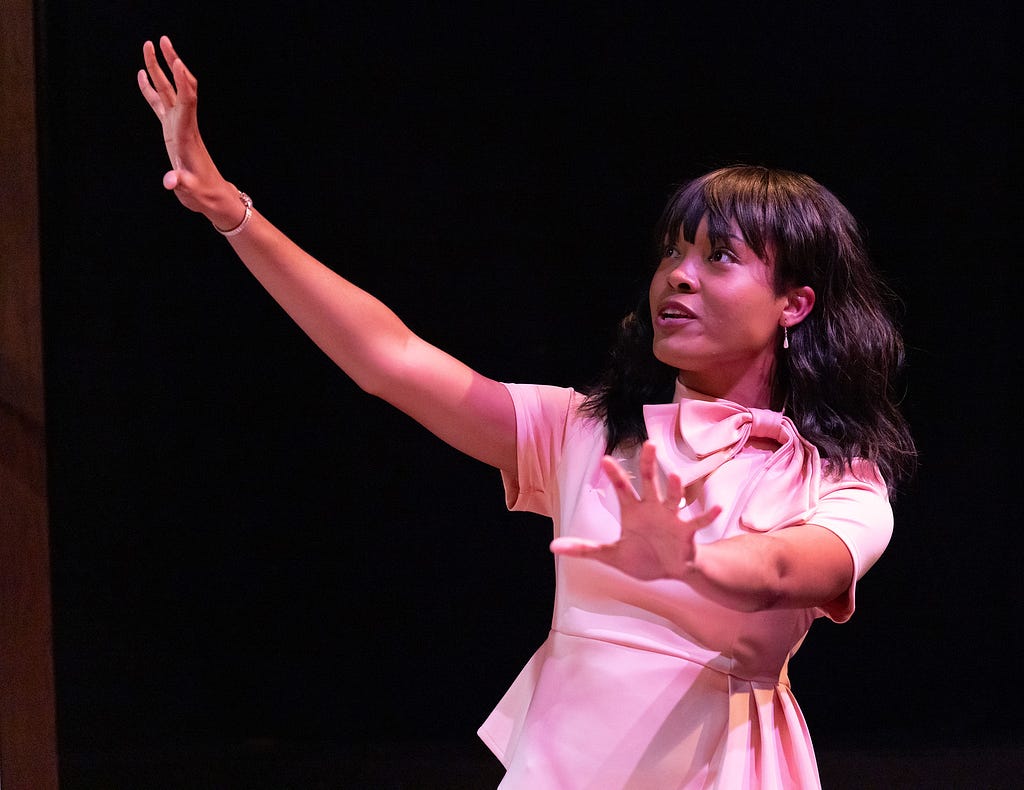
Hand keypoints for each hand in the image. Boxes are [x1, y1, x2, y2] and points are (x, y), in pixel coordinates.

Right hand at [137, 36, 242, 227]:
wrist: (212, 196)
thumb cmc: (202, 193)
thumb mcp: (191, 191)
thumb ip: (180, 184)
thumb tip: (170, 182)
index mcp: (188, 135)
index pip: (187, 103)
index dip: (183, 83)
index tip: (178, 62)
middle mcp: (184, 125)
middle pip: (178, 88)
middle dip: (170, 63)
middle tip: (161, 40)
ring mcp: (178, 125)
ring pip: (168, 91)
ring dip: (160, 68)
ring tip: (150, 46)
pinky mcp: (172, 131)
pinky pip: (160, 104)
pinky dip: (151, 89)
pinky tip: (143, 75)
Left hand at [550, 441, 720, 580]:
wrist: (671, 571)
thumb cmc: (643, 557)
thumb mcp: (610, 555)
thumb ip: (584, 549)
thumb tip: (553, 547)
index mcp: (633, 511)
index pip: (622, 488)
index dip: (615, 474)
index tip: (606, 458)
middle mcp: (653, 508)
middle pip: (650, 482)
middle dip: (648, 464)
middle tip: (648, 444)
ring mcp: (671, 518)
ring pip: (673, 498)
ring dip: (675, 488)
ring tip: (675, 476)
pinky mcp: (687, 533)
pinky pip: (698, 522)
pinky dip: (707, 515)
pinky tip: (718, 508)